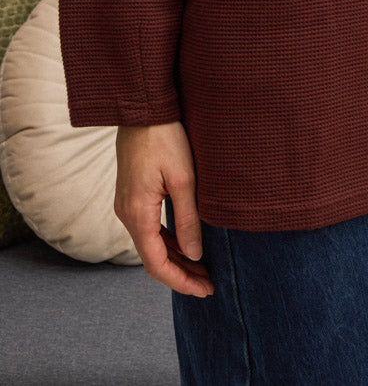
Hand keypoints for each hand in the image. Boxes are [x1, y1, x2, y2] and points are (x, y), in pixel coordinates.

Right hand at [114, 121, 213, 296]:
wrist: (143, 108)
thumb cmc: (165, 138)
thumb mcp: (183, 179)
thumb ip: (188, 219)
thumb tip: (195, 254)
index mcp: (137, 214)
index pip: (157, 264)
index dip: (181, 281)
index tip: (206, 289)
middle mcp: (127, 214)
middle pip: (153, 258)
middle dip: (181, 273)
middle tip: (209, 282)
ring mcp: (127, 205)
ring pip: (150, 244)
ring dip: (175, 258)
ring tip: (203, 267)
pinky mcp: (132, 195)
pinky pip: (149, 228)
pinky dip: (167, 241)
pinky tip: (186, 242)